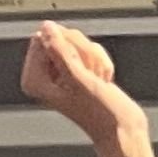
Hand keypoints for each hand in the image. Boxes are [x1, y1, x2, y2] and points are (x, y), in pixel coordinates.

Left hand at [20, 20, 145, 150]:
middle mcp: (43, 75)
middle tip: (92, 77)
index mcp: (34, 80)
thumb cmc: (100, 113)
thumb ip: (59, 50)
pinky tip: (103, 81)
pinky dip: (101, 63)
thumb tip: (46, 27)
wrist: (123, 130)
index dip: (67, 48)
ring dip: (95, 59)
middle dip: (84, 53)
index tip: (79, 71)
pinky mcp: (78, 71)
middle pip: (62, 37)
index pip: (45, 38)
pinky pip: (90, 50)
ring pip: (78, 42)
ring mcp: (61, 72)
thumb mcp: (78, 79)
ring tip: (98, 81)